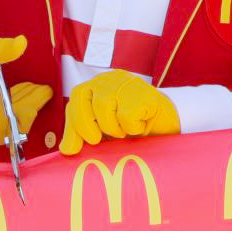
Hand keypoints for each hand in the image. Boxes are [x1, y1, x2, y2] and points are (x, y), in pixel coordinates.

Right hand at [0, 30, 35, 146]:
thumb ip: (7, 49)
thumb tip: (22, 43)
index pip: (5, 131)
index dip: (23, 122)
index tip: (36, 105)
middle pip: (5, 120)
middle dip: (25, 106)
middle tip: (40, 91)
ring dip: (13, 103)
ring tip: (29, 88)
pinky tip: (8, 90)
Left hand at [59, 71, 179, 154]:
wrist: (166, 124)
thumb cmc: (130, 125)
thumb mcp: (103, 131)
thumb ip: (83, 135)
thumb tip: (65, 151)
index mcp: (96, 86)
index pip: (76, 98)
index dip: (74, 122)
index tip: (82, 143)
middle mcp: (108, 80)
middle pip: (84, 99)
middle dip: (86, 123)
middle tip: (97, 140)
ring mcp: (127, 83)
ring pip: (104, 106)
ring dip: (112, 127)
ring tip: (124, 131)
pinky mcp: (144, 92)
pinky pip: (127, 114)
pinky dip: (131, 127)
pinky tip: (140, 125)